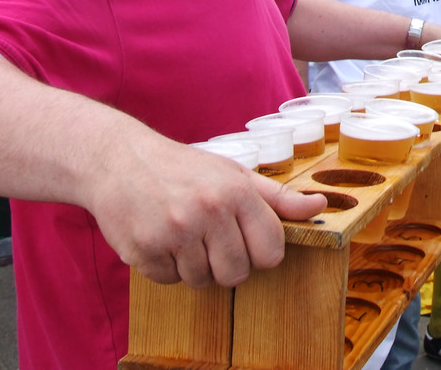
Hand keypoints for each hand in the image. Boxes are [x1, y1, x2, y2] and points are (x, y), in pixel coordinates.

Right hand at [90, 138, 326, 287]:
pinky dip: (166, 267)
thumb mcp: (235, 174)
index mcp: (236, 192)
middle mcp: (207, 211)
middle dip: (227, 265)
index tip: (248, 241)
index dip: (262, 253)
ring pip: (202, 281)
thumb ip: (278, 197)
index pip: (271, 252)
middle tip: (212, 240)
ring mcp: (173, 232)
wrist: (119, 160)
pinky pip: (169, 280)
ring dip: (195, 266)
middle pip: (237, 274)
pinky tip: (161, 238)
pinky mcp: (143, 249)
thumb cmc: (184, 168)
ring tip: (183, 235)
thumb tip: (321, 206)